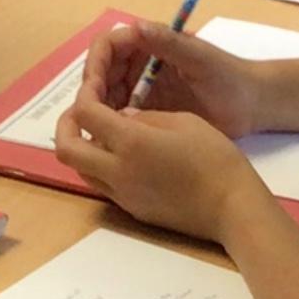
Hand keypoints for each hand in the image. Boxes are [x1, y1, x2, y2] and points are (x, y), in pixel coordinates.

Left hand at [51, 89, 255, 242]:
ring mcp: (122, 194)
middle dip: (66, 126)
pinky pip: (102, 184)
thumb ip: (144, 116)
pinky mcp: (132, 210)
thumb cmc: (216, 158)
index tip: (94, 88)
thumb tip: (120, 117)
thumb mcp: (182, 122)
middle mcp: (118, 171)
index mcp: (131, 143)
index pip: (85, 114)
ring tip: (103, 134)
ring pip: (80, 169)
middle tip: (83, 113)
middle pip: (66, 148)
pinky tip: (124, 156)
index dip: (84, 97)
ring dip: (82, 148)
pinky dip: (101, 166)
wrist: (233, 208)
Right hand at [80, 19, 262, 137]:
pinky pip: (120, 117)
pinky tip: (113, 139)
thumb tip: (135, 27)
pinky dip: (112, 126)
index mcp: (150, 44)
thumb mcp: (199, 58)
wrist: (251, 105)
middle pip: (101, 73)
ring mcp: (143, 89)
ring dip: (99, 111)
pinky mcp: (148, 112)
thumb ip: (169, 43)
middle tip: (93, 116)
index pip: (109, 46)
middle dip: (93, 92)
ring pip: (106, 97)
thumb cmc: (229, 75)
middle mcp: (140, 64)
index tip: (94, 87)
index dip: (96, 64)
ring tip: (101, 131)